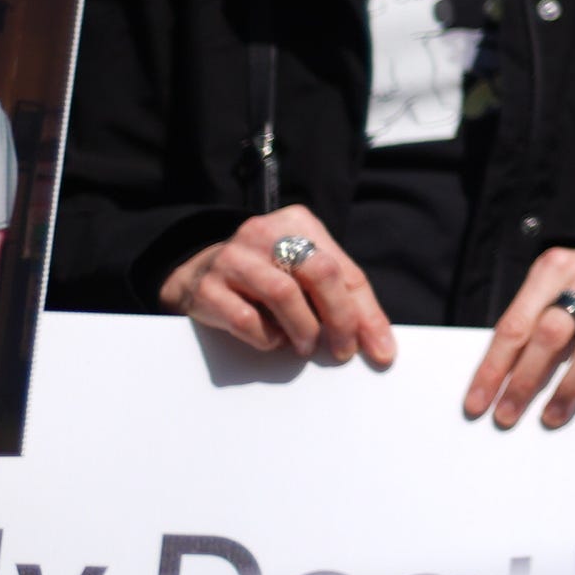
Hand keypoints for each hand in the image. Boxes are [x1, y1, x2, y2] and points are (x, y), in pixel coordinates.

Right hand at [156, 208, 396, 366]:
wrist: (193, 272)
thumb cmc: (263, 275)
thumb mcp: (300, 270)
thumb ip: (336, 293)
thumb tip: (376, 341)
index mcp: (297, 223)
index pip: (344, 269)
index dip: (366, 312)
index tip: (381, 351)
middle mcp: (265, 233)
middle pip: (320, 273)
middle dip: (340, 318)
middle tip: (343, 351)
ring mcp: (233, 258)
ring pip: (283, 294)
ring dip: (304, 329)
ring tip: (306, 347)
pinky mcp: (207, 287)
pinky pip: (245, 318)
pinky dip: (266, 337)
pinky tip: (273, 341)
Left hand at [465, 249, 574, 429]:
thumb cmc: (571, 290)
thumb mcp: (542, 293)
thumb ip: (525, 328)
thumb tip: (496, 388)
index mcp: (553, 267)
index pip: (515, 324)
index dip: (493, 368)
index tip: (478, 404)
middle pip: (552, 333)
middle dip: (525, 381)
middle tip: (508, 415)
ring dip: (568, 387)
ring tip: (551, 416)